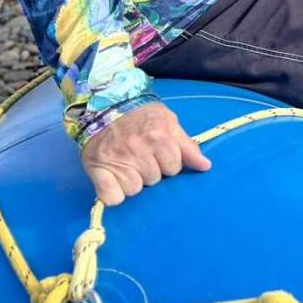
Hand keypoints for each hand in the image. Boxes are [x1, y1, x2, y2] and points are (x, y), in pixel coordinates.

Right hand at [81, 102, 210, 205]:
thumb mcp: (170, 123)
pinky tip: (114, 182)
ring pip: (134, 190)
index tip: (159, 154)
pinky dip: (114, 194)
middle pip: (154, 180)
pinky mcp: (97, 170)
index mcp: (159, 137)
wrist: (108, 105)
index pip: (174, 168)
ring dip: (133, 182)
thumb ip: (187, 146)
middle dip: (151, 171)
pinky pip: (112, 198)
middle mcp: (138, 149)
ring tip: (127, 165)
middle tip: (141, 157)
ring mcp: (117, 161)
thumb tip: (205, 166)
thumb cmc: (142, 115)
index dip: (168, 163)